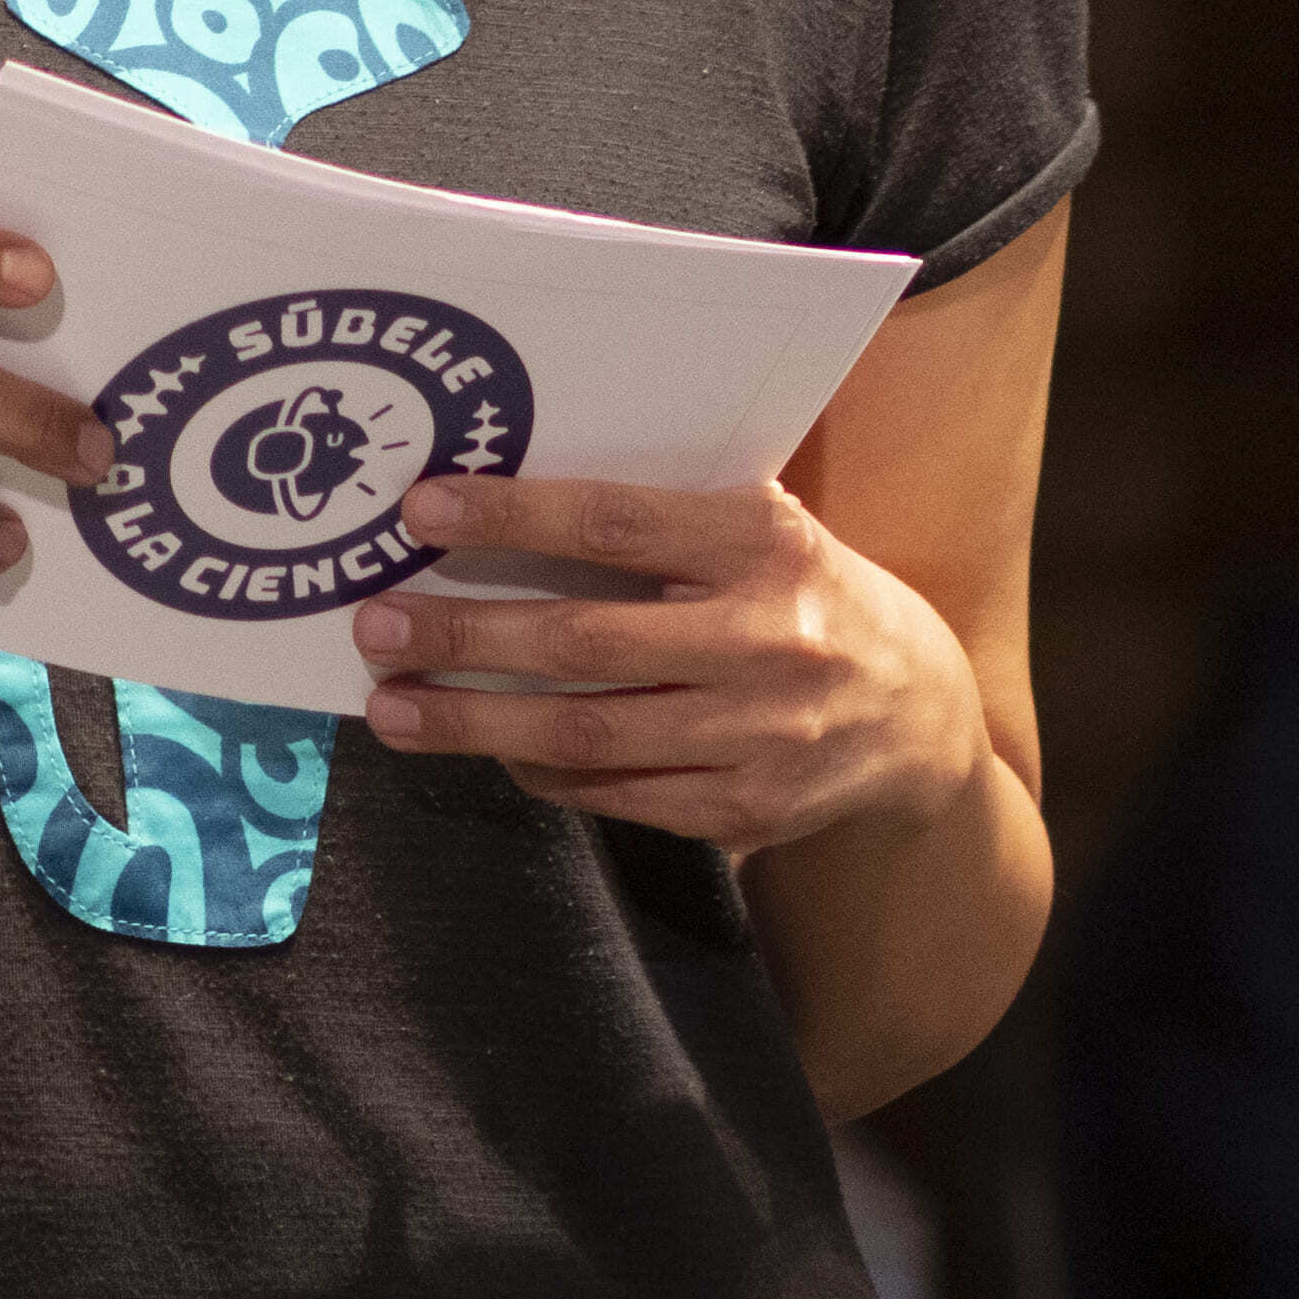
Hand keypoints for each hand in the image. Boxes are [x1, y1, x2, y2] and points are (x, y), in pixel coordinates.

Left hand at [347, 473, 988, 851]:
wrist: (925, 718)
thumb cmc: (807, 595)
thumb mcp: (762, 528)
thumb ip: (662, 512)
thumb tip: (501, 487)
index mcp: (766, 545)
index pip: (617, 524)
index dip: (514, 515)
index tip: (422, 511)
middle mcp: (770, 642)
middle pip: (585, 642)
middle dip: (464, 637)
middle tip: (374, 629)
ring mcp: (762, 737)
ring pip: (588, 735)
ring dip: (473, 724)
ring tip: (392, 709)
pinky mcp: (750, 811)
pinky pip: (617, 795)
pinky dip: (541, 773)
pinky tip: (488, 750)